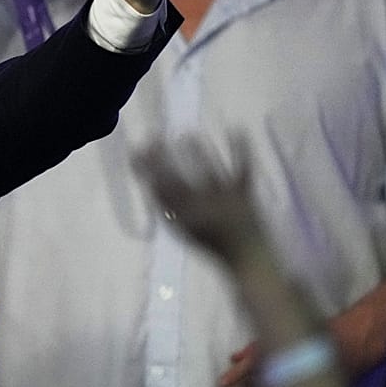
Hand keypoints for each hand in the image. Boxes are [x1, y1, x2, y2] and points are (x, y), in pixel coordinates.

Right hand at [139, 139, 261, 264]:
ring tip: (186, 134)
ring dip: (197, 153)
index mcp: (184, 219)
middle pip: (179, 180)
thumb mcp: (182, 229)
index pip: (160, 190)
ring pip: (208, 173)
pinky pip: (243, 169)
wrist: (247, 257)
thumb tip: (150, 177)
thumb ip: (167, 207)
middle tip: (154, 137)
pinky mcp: (245, 193)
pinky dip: (241, 150)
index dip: (147, 169)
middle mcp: (202, 208)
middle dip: (164, 159)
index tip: (138, 150)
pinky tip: (237, 129)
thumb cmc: (210, 241)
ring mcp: (225, 199)